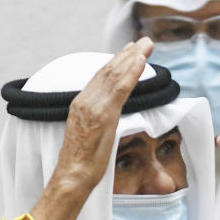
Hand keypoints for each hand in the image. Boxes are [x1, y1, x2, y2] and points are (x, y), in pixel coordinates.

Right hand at [31, 38, 153, 219]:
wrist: (72, 177)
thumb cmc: (82, 164)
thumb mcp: (92, 136)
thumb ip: (99, 121)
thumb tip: (110, 117)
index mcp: (81, 105)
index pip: (101, 78)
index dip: (117, 62)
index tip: (131, 51)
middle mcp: (85, 101)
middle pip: (109, 71)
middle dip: (128, 54)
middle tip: (144, 41)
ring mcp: (93, 107)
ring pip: (115, 75)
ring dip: (133, 58)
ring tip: (146, 45)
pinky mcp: (102, 115)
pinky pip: (120, 89)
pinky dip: (131, 73)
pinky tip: (142, 62)